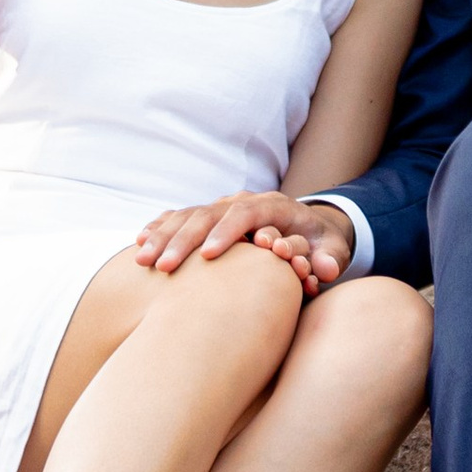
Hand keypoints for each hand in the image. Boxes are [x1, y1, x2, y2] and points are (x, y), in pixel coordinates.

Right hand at [134, 192, 353, 292]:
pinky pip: (179, 218)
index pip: (245, 213)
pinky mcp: (209, 217)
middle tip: (164, 267)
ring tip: (142, 261)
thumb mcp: (333, 248)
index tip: (208, 257)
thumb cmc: (320, 243)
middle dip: (184, 239)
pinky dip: (159, 228)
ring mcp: (223, 207)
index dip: (226, 233)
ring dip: (163, 236)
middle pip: (208, 214)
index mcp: (273, 205)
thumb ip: (331, 258)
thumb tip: (326, 269)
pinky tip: (139, 243)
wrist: (309, 227)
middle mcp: (243, 201)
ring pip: (188, 215)